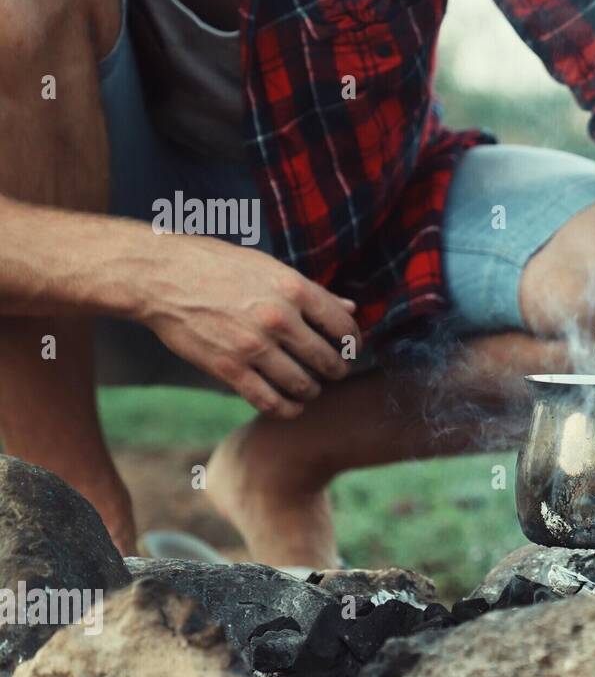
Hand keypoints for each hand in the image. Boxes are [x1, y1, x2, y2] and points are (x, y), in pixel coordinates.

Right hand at [138, 236, 360, 418]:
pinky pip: (270, 401)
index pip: (343, 326)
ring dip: (312, 391)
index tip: (350, 349)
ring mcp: (253, 346)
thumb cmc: (218, 266)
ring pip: (303, 385)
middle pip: (327, 360)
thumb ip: (313, 292)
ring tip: (310, 388)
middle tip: (333, 373)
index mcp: (293, 289)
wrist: (161, 276)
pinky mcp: (229, 369)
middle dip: (336, 371)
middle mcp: (278, 318)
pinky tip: (291, 406)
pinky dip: (286, 409)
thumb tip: (351, 307)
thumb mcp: (270, 269)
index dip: (352, 342)